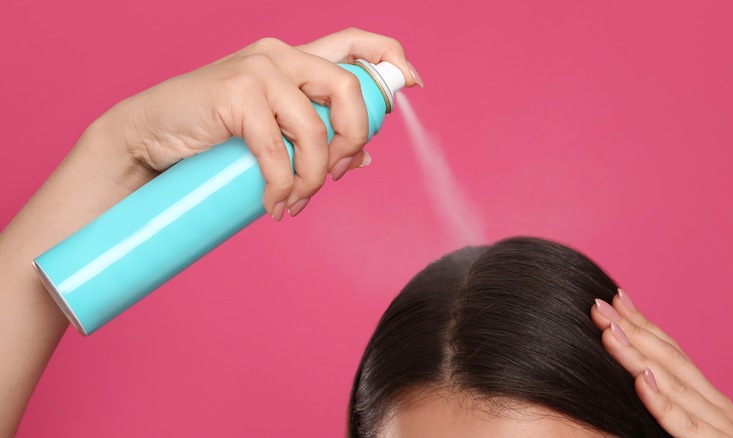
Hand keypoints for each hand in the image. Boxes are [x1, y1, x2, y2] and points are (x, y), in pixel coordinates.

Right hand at [101, 28, 420, 219]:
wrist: (148, 138)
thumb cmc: (210, 135)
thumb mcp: (271, 132)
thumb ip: (312, 135)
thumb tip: (362, 158)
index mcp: (294, 59)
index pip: (353, 42)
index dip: (390, 56)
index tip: (414, 84)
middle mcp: (281, 55)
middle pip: (349, 88)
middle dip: (354, 140)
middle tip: (337, 176)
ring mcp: (258, 69)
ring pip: (316, 128)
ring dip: (314, 177)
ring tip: (294, 202)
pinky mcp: (236, 92)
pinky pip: (279, 148)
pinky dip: (282, 185)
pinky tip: (274, 204)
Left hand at [591, 290, 732, 436]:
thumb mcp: (705, 430)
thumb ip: (679, 409)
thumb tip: (643, 384)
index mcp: (709, 400)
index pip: (672, 353)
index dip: (643, 324)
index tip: (616, 299)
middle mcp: (715, 405)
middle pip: (669, 359)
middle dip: (632, 329)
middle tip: (599, 305)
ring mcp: (720, 426)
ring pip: (674, 384)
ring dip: (639, 355)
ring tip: (610, 331)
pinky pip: (686, 425)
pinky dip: (664, 403)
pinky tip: (642, 382)